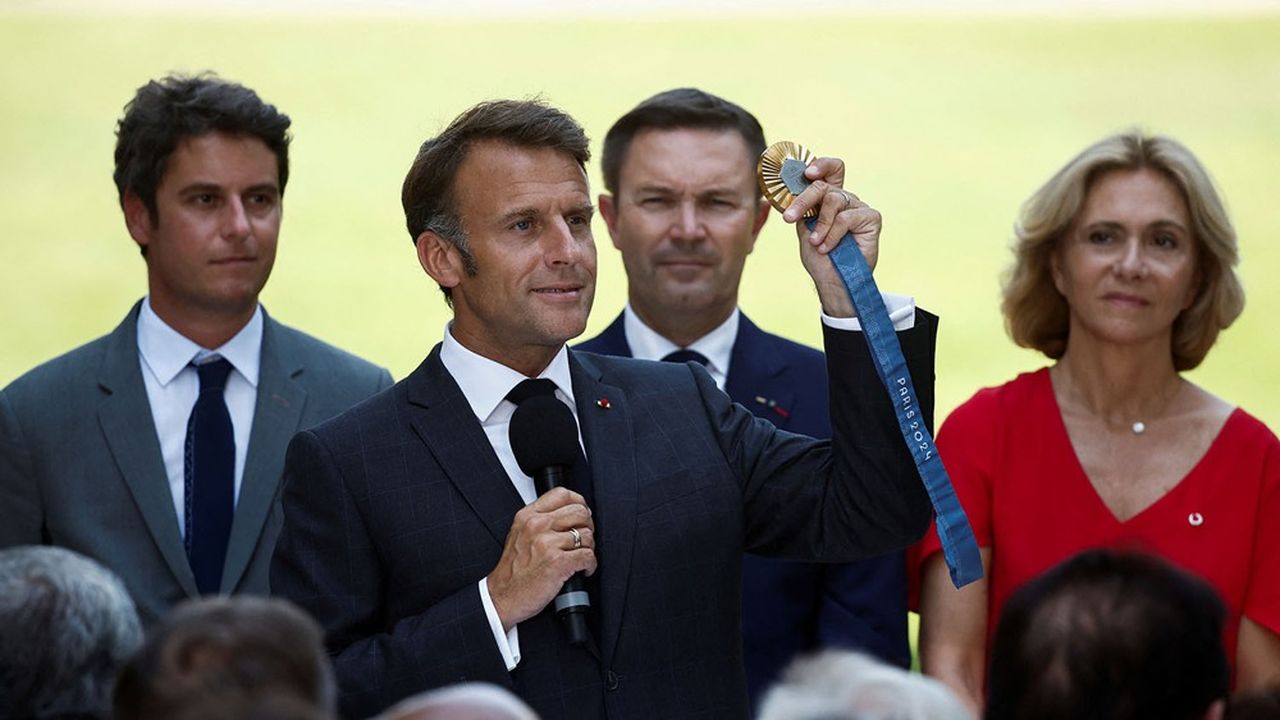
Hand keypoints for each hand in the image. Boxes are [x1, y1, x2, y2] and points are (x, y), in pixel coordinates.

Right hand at [487, 487, 596, 631]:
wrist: (502, 597)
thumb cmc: (513, 570)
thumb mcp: (519, 534)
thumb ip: (540, 520)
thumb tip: (569, 513)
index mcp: (528, 516)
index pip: (562, 494)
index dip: (579, 503)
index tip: (581, 514)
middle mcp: (537, 526)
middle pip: (580, 512)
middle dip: (588, 526)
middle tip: (584, 539)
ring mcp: (547, 543)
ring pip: (586, 535)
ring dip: (589, 548)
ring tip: (580, 557)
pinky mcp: (558, 562)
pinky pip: (588, 556)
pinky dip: (590, 565)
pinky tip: (582, 569)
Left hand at [780, 157, 881, 317]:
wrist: (832, 281)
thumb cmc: (819, 257)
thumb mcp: (805, 228)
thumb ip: (803, 208)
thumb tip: (791, 190)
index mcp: (829, 198)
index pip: (830, 170)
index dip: (821, 165)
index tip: (807, 173)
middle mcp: (845, 200)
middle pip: (825, 185)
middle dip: (804, 200)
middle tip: (790, 217)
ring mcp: (859, 208)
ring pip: (834, 200)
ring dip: (820, 224)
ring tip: (816, 242)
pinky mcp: (871, 218)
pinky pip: (846, 218)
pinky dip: (833, 234)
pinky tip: (828, 247)